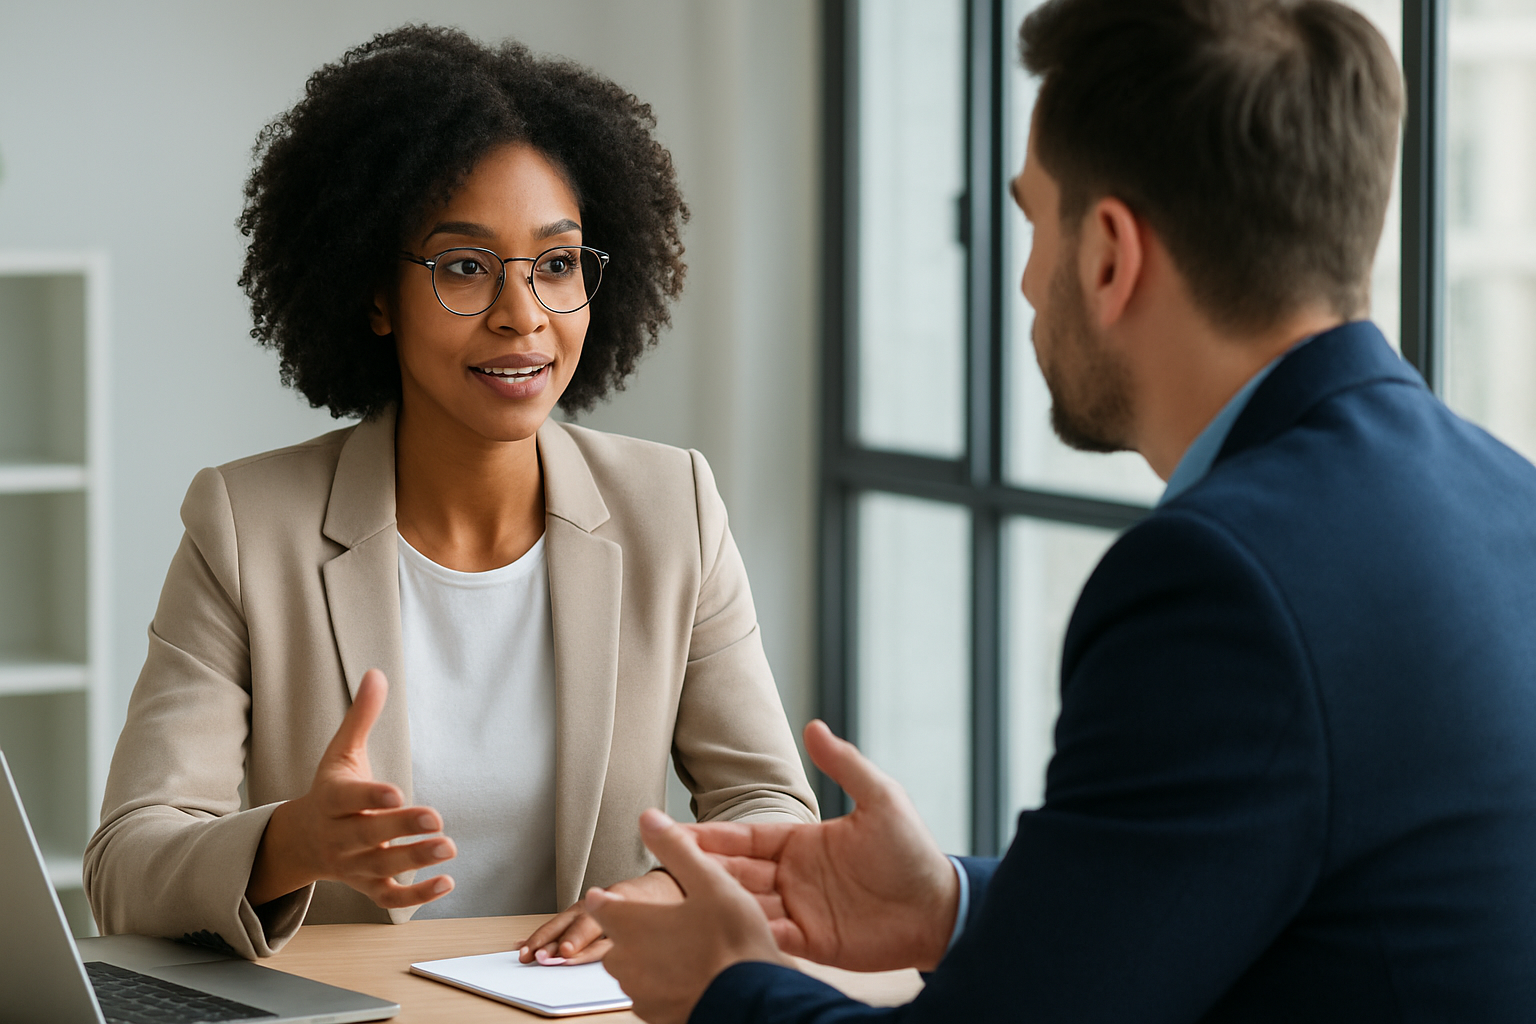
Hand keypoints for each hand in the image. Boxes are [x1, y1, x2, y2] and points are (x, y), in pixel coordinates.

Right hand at [246, 669, 455, 908]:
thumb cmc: (331, 790)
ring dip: (414, 860)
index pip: (347, 799)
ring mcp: (353, 865)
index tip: (397, 790)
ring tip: (449, 847)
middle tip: (438, 819)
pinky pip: (389, 898)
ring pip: (381, 866)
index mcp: (331, 800)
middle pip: (368, 834)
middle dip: (401, 827)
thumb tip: (377, 673)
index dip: (370, 796)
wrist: (302, 840)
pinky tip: (447, 883)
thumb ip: (361, 717)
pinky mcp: (367, 886)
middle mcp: (339, 836)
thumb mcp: (341, 753)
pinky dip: (416, 896)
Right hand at [518, 870, 683, 964]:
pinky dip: (544, 933)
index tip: (564, 953)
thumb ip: (630, 938)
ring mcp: (592, 903)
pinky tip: (528, 942)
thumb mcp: (656, 918)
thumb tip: (611, 959)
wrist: (666, 884)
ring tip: (525, 953)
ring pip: (563, 921)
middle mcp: (603, 899)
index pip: (595, 924)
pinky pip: (562, 922)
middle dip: (552, 940)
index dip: (579, 940)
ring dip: (543, 938)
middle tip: (536, 956)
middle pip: (573, 923)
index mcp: (621, 899)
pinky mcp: (585, 910)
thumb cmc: (665, 905)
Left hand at [587, 809, 787, 1023]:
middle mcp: (626, 961)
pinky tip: (691, 974)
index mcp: (631, 924)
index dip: (610, 898)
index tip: (617, 897)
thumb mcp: (709, 881)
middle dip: (633, 930)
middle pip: (615, 940)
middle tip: (664, 921)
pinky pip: (651, 993)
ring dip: (649, 958)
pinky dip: (664, 982)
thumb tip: (650, 818)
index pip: (600, 905)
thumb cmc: (731, 944)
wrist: (750, 1000)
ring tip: (683, 948)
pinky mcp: (657, 1015)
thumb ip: (675, 847)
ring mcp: (640, 992)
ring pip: (633, 968)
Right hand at [685, 719, 958, 971]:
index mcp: (801, 842)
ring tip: (678, 900)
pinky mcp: (812, 942)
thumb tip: (814, 725)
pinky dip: (747, 932)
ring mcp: (799, 910)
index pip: (744, 836)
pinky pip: (771, 937)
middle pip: (734, 871)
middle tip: (657, 863)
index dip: (708, 834)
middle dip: (697, 867)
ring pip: (744, 904)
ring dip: (715, 901)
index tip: (669, 828)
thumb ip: (845, 764)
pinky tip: (722, 929)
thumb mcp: (881, 798)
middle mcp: (793, 876)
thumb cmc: (912, 851)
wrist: (939, 908)